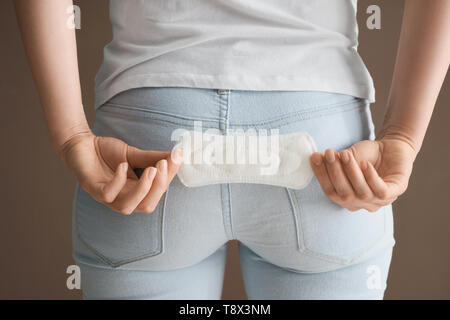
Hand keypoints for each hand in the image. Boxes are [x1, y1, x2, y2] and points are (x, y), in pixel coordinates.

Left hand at [60, 132, 182, 214]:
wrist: (81, 143)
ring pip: (127, 207)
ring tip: (151, 170)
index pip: (157, 192)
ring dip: (142, 190)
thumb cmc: (107, 152)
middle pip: (146, 205)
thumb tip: (177, 154)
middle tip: (163, 166)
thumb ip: (153, 158)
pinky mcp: (92, 189)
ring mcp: (107, 197)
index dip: (168, 178)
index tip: (176, 158)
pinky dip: (118, 181)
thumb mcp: (134, 154)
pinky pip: (108, 194)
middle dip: (158, 187)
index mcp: (135, 192)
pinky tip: (123, 166)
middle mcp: (122, 198)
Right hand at [309, 138, 415, 211]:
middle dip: (335, 174)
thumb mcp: (347, 158)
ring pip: (362, 193)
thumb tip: (318, 158)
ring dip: (351, 173)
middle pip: (345, 195)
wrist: (392, 146)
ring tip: (345, 155)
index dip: (322, 176)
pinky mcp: (396, 191)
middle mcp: (363, 204)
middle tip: (330, 155)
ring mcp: (380, 200)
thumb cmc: (367, 155)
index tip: (315, 158)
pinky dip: (371, 178)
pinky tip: (365, 164)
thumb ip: (335, 162)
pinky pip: (381, 191)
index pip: (331, 192)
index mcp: (348, 199)